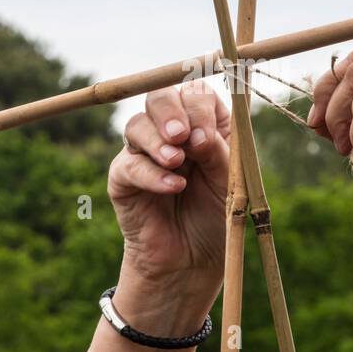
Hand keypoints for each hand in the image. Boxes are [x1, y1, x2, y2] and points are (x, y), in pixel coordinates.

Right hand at [107, 78, 230, 287]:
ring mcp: (144, 151)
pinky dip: (151, 174)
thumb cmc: (216, 214)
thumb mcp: (229, 180)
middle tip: (182, 135)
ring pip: (137, 124)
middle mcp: (170, 131)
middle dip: (170, 111)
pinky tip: (173, 187)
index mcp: (202, 122)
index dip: (198, 106)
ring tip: (176, 162)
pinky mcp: (124, 177)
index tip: (207, 135)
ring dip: (157, 140)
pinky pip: (129, 164)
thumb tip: (196, 134)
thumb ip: (217, 152)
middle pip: (159, 96)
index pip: (194, 92)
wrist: (194, 259)